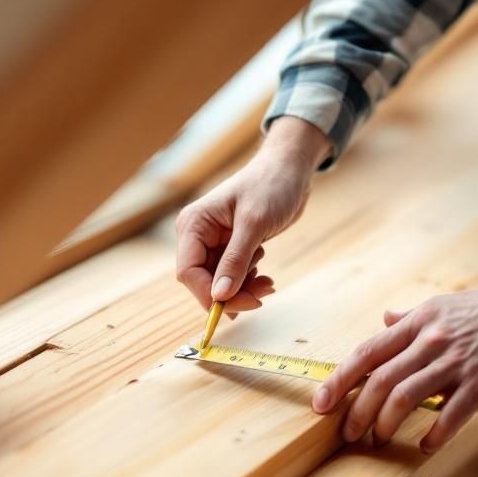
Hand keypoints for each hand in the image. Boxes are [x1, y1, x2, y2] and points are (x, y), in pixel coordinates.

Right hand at [176, 117, 330, 312]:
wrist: (289, 170)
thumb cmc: (270, 185)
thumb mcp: (254, 224)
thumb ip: (235, 260)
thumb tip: (219, 296)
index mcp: (194, 224)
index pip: (188, 272)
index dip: (208, 294)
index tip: (237, 306)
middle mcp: (198, 235)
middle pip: (204, 281)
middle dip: (232, 293)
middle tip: (260, 297)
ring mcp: (214, 243)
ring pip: (220, 283)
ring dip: (244, 289)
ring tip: (268, 283)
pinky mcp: (230, 248)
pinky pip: (233, 276)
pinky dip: (249, 282)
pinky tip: (266, 278)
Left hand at [312, 266, 477, 452]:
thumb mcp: (447, 304)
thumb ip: (413, 318)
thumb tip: (386, 319)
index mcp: (419, 322)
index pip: (367, 352)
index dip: (339, 380)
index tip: (320, 403)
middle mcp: (431, 341)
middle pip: (379, 380)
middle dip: (356, 411)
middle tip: (347, 434)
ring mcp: (456, 362)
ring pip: (404, 397)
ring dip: (385, 424)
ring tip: (378, 440)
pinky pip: (448, 415)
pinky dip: (432, 436)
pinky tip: (425, 446)